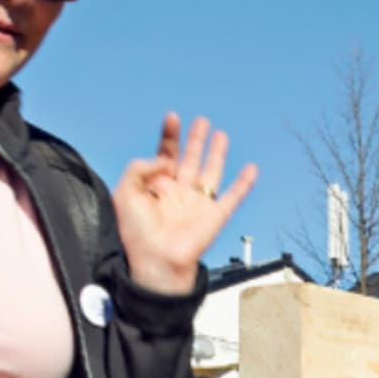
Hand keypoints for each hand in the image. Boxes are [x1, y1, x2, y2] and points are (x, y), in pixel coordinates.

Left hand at [114, 114, 258, 295]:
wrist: (157, 260)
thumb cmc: (137, 232)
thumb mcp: (126, 192)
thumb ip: (139, 167)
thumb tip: (164, 159)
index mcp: (158, 186)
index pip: (165, 154)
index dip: (169, 135)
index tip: (172, 117)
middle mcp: (179, 192)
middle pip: (190, 159)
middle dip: (196, 139)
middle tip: (202, 121)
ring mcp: (198, 203)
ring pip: (211, 172)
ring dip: (217, 153)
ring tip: (221, 134)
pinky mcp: (215, 216)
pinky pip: (233, 197)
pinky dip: (244, 184)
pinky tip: (252, 169)